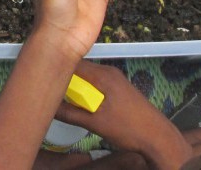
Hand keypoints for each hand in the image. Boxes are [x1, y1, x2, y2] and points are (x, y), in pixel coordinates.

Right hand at [55, 60, 192, 168]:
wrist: (157, 137)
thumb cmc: (127, 128)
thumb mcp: (94, 123)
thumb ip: (69, 113)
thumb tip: (48, 107)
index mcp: (103, 75)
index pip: (73, 63)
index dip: (57, 67)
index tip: (43, 76)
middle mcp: (108, 72)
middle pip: (79, 69)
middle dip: (65, 78)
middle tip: (50, 90)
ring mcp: (115, 79)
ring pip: (87, 77)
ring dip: (76, 86)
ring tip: (63, 97)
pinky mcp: (118, 88)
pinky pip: (96, 84)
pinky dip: (86, 91)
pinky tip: (81, 103)